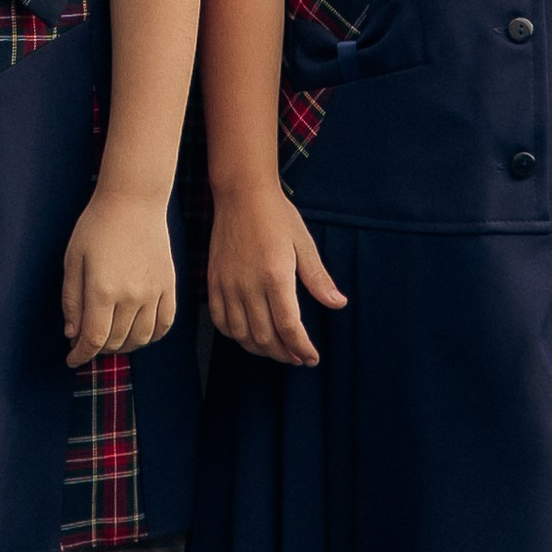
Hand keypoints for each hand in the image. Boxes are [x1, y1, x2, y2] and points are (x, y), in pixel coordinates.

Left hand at [62, 188, 178, 366]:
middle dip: (97, 349)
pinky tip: (137, 333)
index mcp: (103, 289)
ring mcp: (154, 292)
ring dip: (123, 346)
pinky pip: (164, 324)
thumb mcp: (73, 259)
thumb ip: (71, 300)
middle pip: (116, 341)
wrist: (134, 200)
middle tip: (86, 342)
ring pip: (141, 338)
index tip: (72, 360)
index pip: (93, 338)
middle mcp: (131, 296)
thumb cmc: (97, 225)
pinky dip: (151, 336)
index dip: (81, 355)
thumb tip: (72, 334)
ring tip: (110, 339)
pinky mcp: (169, 286)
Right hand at [207, 181, 345, 367]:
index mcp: (275, 276)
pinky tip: (248, 335)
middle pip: (265, 336)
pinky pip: (220, 320)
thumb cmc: (276, 215)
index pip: (288, 327)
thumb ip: (318, 278)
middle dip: (284, 354)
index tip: (312, 357)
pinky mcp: (213, 281)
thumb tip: (338, 304)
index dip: (301, 348)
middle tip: (298, 357)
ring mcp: (227, 284)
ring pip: (241, 333)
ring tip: (277, 350)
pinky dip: (235, 335)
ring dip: (260, 349)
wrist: (241, 194)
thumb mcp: (303, 243)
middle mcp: (248, 285)